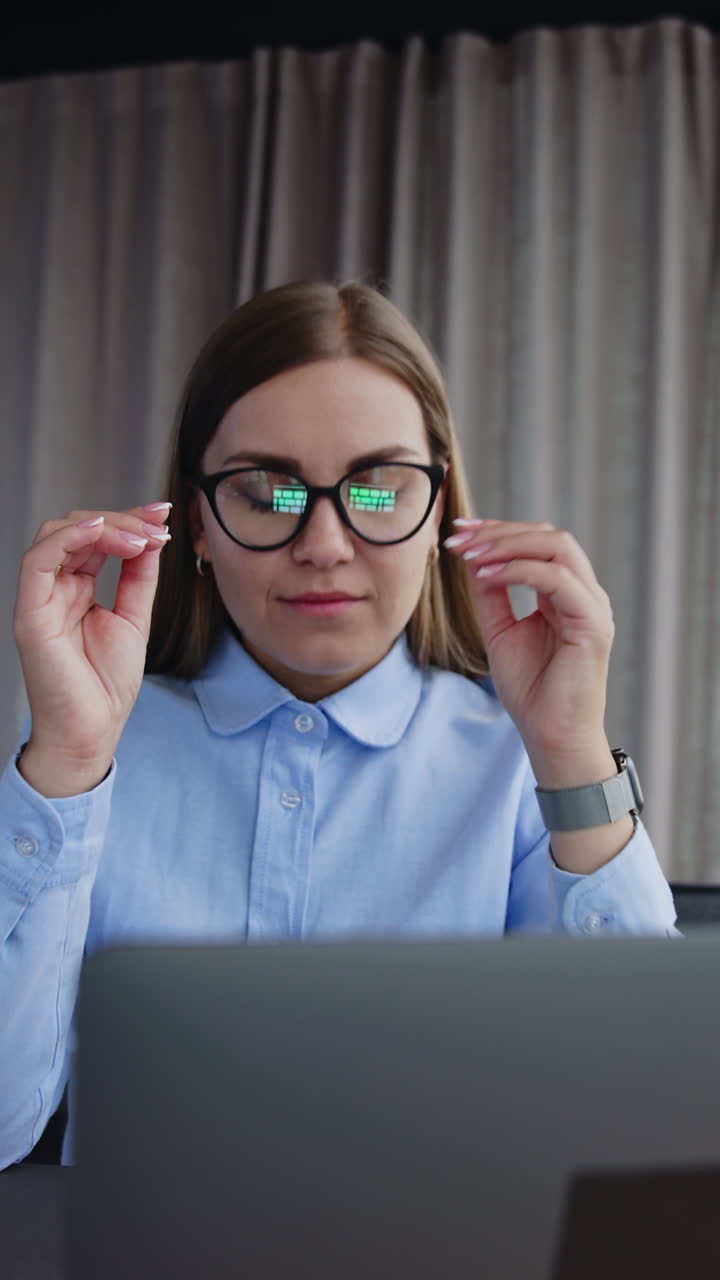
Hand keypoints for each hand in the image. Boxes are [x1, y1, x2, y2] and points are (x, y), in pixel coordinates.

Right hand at [13, 504, 170, 794]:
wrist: (92, 730)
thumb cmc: (106, 685)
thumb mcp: (134, 618)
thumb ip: (139, 576)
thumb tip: (152, 536)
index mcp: (78, 588)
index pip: (96, 538)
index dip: (128, 520)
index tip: (163, 515)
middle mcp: (56, 587)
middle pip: (77, 528)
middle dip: (122, 519)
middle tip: (157, 526)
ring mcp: (40, 597)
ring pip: (57, 534)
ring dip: (103, 526)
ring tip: (140, 537)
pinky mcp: (30, 612)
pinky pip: (38, 559)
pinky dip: (68, 538)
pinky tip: (102, 532)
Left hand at [444, 518, 614, 767]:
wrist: (551, 737)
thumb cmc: (531, 690)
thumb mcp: (500, 631)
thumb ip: (492, 594)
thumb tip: (475, 556)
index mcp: (567, 594)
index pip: (539, 543)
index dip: (499, 530)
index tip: (459, 532)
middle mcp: (585, 594)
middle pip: (550, 536)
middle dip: (500, 531)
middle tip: (460, 539)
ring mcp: (593, 607)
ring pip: (558, 548)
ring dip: (509, 545)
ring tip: (471, 556)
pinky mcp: (593, 624)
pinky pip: (559, 580)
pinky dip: (520, 570)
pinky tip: (488, 575)